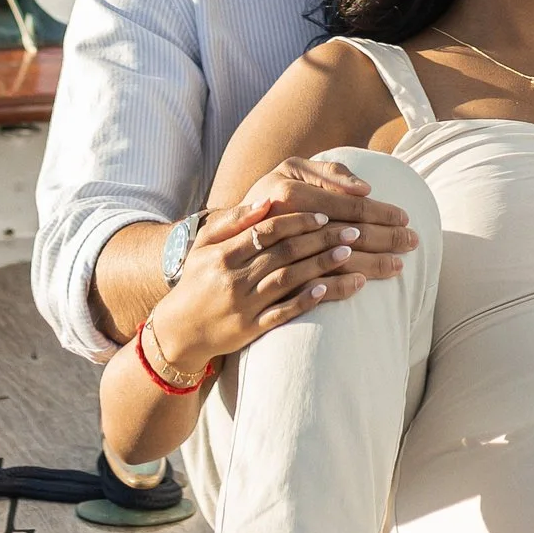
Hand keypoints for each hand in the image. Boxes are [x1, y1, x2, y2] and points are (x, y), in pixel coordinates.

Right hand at [150, 160, 413, 370]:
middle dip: (323, 239)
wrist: (178, 332)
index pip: (268, 229)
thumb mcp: (205, 245)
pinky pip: (284, 314)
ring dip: (323, 266)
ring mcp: (244, 305)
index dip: (299, 220)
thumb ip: (232, 220)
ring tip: (352, 255)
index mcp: (224, 253)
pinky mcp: (251, 330)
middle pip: (286, 252)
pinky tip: (332, 289)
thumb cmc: (197, 280)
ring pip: (290, 280)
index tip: (326, 214)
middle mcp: (234, 277)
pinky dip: (308, 300)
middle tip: (355, 231)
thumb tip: (266, 200)